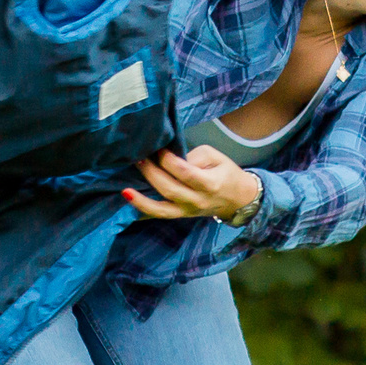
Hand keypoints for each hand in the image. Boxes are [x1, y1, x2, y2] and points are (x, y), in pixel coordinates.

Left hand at [124, 145, 260, 220]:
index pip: (185, 172)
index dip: (168, 160)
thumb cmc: (227, 174)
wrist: (239, 199)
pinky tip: (130, 204)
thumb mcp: (216, 157)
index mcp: (210, 184)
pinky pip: (160, 216)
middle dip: (151, 173)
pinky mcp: (181, 216)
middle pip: (170, 189)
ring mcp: (188, 211)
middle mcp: (198, 201)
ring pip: (162, 209)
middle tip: (139, 158)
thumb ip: (194, 156)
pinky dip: (143, 211)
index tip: (159, 149)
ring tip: (126, 189)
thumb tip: (169, 157)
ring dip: (141, 200)